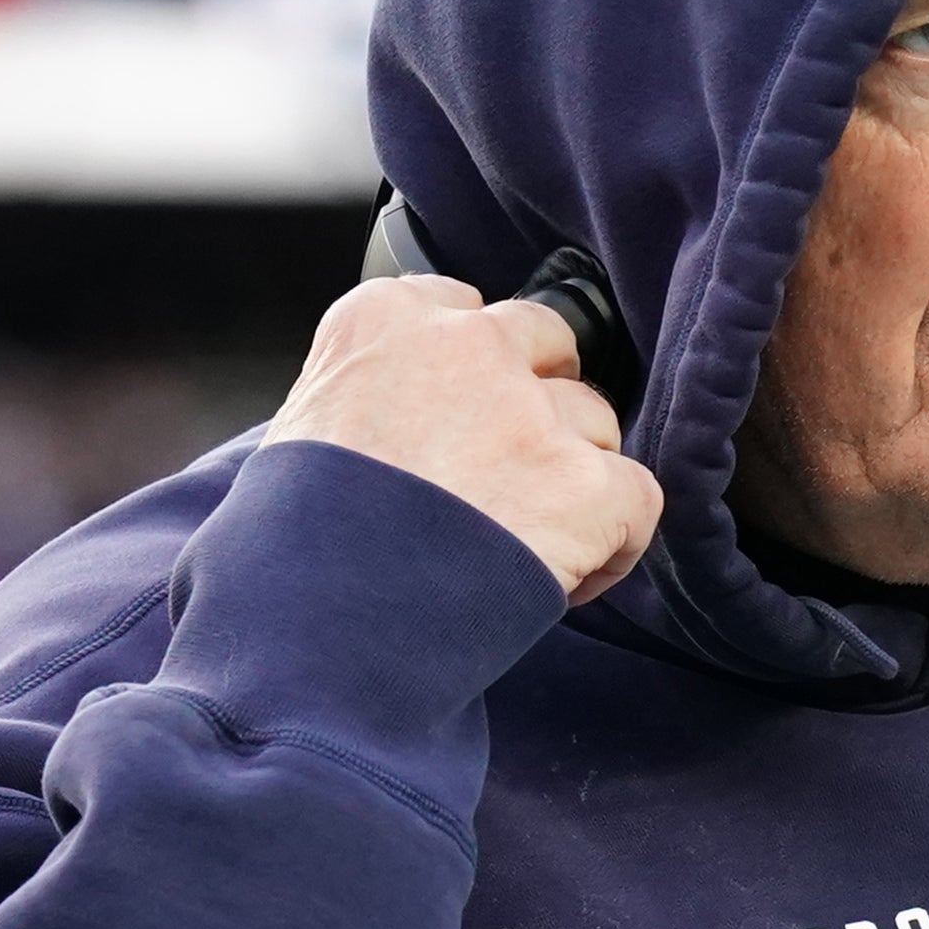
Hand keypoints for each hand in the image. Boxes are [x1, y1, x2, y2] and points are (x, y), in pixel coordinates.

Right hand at [272, 276, 661, 605]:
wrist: (314, 620)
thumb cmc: (289, 542)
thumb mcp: (301, 425)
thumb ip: (371, 391)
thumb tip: (407, 421)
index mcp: (384, 320)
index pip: (464, 307)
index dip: (479, 369)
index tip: (464, 417)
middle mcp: (464, 346)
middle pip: (548, 344)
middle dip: (540, 401)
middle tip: (511, 472)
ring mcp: (529, 413)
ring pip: (594, 421)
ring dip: (573, 478)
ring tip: (522, 543)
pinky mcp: (582, 483)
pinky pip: (638, 496)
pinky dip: (616, 543)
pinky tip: (567, 577)